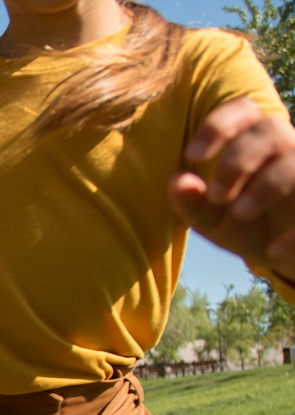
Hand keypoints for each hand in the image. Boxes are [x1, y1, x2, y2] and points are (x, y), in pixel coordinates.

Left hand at [171, 96, 294, 282]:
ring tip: (240, 213)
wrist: (282, 257)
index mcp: (256, 144)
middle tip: (216, 196)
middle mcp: (288, 150)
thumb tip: (178, 181)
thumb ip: (191, 202)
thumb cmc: (244, 226)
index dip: (219, 125)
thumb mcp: (210, 220)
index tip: (192, 156)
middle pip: (272, 127)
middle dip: (238, 159)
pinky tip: (274, 252)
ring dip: (266, 185)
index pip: (244, 110)